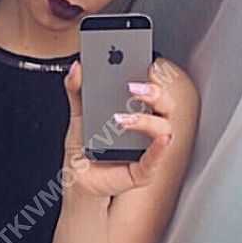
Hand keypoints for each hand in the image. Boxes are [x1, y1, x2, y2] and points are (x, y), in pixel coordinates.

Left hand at [62, 58, 175, 198]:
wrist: (77, 180)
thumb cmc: (84, 149)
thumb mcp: (77, 114)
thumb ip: (77, 90)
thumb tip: (77, 68)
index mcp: (134, 110)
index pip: (150, 88)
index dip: (152, 75)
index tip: (143, 62)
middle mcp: (145, 128)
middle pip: (164, 104)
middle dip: (154, 92)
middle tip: (132, 86)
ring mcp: (147, 148)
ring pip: (164, 128)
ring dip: (146, 120)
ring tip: (121, 119)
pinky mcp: (143, 171)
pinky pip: (156, 159)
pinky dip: (160, 148)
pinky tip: (160, 140)